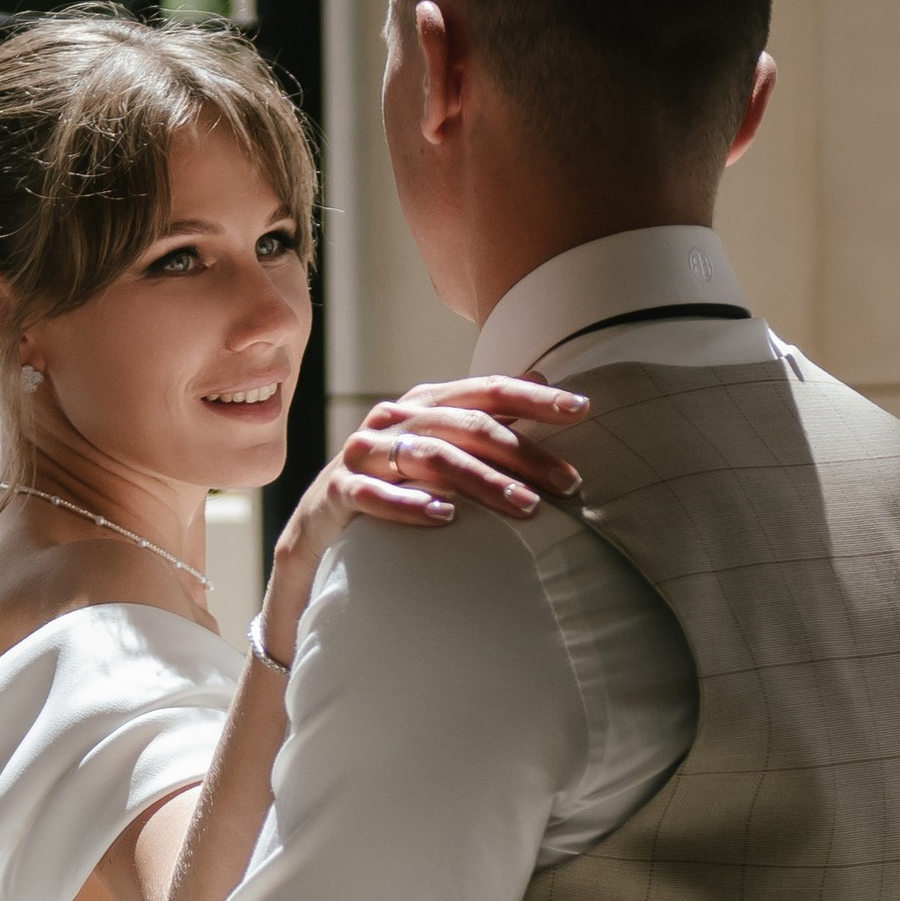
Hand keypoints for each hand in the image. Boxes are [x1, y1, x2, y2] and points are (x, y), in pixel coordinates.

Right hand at [257, 376, 589, 668]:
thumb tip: (541, 375)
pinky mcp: (338, 493)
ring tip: (525, 506)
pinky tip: (445, 517)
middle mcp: (394, 419)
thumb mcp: (437, 442)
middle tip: (567, 483)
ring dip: (482, 481)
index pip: (486, 391)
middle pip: (465, 425)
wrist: (318, 525)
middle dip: (521, 453)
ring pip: (429, 457)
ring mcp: (364, 454)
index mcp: (424, 403)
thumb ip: (484, 414)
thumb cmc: (392, 481)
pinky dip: (410, 505)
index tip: (581, 410)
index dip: (534, 398)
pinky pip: (373, 496)